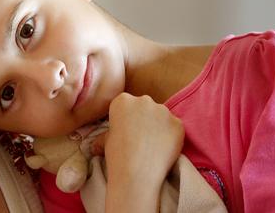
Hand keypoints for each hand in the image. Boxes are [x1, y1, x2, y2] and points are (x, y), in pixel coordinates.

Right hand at [99, 93, 183, 211]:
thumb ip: (107, 134)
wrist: (137, 174)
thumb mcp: (105, 141)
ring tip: (152, 145)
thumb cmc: (117, 157)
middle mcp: (143, 100)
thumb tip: (96, 144)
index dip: (126, 119)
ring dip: (158, 126)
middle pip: (145, 106)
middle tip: (140, 138)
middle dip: (144, 118)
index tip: (126, 131)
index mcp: (122, 100)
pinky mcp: (178, 123)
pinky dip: (171, 136)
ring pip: (161, 115)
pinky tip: (163, 149)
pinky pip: (174, 127)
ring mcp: (163, 110)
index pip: (126, 104)